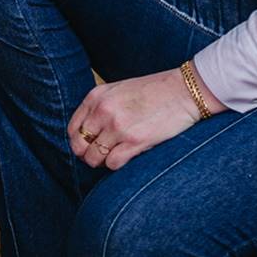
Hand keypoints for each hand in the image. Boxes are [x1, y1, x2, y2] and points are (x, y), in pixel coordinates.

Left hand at [67, 69, 214, 169]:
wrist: (184, 91)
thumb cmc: (154, 91)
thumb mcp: (119, 90)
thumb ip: (100, 107)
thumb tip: (88, 133)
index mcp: (96, 97)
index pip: (73, 128)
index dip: (78, 142)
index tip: (88, 147)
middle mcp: (103, 111)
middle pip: (79, 146)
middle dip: (87, 155)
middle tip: (100, 156)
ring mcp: (118, 126)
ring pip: (94, 158)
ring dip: (102, 162)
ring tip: (115, 156)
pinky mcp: (135, 141)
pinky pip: (113, 163)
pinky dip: (117, 165)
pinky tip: (127, 157)